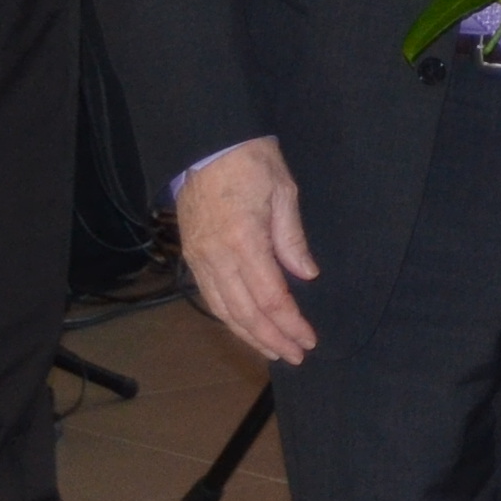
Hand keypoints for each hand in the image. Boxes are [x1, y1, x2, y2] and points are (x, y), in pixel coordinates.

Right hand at [181, 139, 320, 364]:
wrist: (209, 144)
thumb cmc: (251, 162)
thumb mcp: (284, 192)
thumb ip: (292, 239)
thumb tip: (306, 275)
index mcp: (244, 241)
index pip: (270, 297)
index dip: (289, 323)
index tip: (308, 339)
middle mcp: (216, 257)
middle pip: (245, 312)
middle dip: (271, 338)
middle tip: (295, 356)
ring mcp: (200, 258)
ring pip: (224, 310)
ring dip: (249, 335)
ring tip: (273, 351)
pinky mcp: (193, 255)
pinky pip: (211, 297)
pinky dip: (229, 318)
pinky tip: (245, 327)